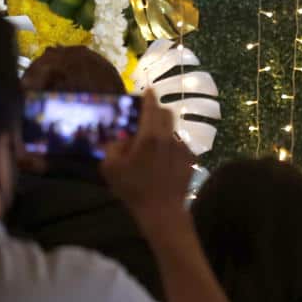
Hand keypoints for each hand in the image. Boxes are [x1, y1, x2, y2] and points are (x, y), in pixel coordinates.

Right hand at [102, 93, 194, 223]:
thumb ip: (113, 147)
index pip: (151, 107)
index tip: (148, 90)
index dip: (149, 97)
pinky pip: (180, 145)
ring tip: (152, 147)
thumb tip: (122, 139)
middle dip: (157, 111)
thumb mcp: (111, 168)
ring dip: (163, 131)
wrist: (161, 210)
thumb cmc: (133, 189)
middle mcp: (169, 137)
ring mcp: (183, 147)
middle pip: (166, 114)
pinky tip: (163, 162)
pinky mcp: (191, 158)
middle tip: (146, 118)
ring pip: (173, 130)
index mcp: (150, 136)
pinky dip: (171, 147)